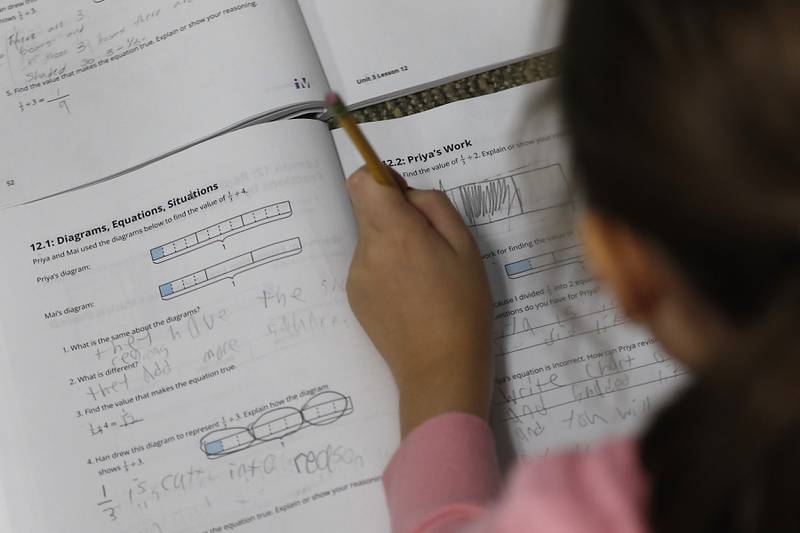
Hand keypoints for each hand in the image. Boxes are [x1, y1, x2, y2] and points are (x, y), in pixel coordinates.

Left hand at [346, 167, 493, 437]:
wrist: (440, 370)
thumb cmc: (463, 307)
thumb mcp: (465, 247)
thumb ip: (434, 207)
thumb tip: (406, 192)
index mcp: (396, 233)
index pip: (362, 182)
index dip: (380, 178)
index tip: (404, 194)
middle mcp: (367, 250)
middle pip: (366, 209)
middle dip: (393, 213)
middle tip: (427, 242)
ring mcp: (356, 276)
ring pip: (369, 238)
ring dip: (392, 243)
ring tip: (423, 277)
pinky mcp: (354, 297)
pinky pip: (368, 265)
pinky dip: (386, 268)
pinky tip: (410, 295)